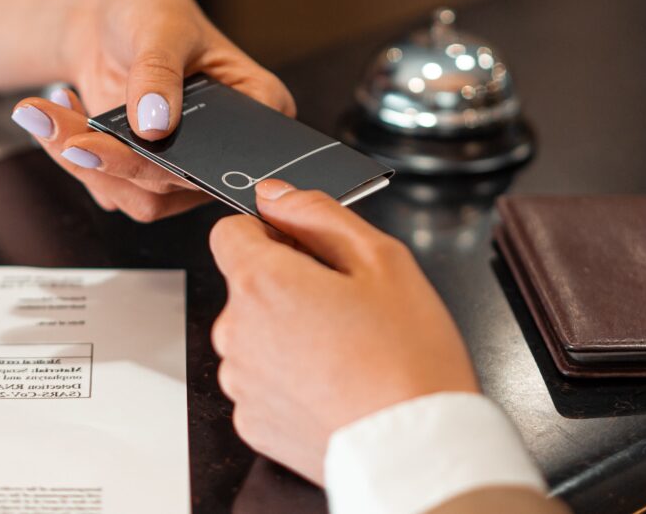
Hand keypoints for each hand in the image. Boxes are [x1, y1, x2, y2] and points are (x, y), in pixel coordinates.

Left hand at [0, 0, 294, 221]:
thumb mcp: (161, 25)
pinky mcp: (142, 174)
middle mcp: (225, 147)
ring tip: (47, 114)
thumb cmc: (149, 9)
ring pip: (140, 197)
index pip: (235, 152)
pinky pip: (109, 187)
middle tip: (70, 137)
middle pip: (178, 181)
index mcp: (258, 105)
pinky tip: (58, 114)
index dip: (187, 160)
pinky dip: (73, 157)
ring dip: (85, 165)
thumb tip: (155, 126)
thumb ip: (159, 73)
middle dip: (116, 160)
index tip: (138, 142)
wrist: (104, 17)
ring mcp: (183, 165)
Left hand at [209, 180, 477, 484]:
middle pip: (246, 285)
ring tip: (344, 352)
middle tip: (345, 307)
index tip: (303, 249)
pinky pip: (261, 380)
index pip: (230, 231)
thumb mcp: (380, 259)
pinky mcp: (251, 420)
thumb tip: (275, 194)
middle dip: (286, 285)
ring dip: (285, 332)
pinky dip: (288, 377)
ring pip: (253, 333)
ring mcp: (240, 380)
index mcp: (261, 282)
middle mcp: (236, 330)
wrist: (416, 451)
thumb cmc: (408, 360)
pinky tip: (332, 384)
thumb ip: (318, 213)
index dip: (269, 232)